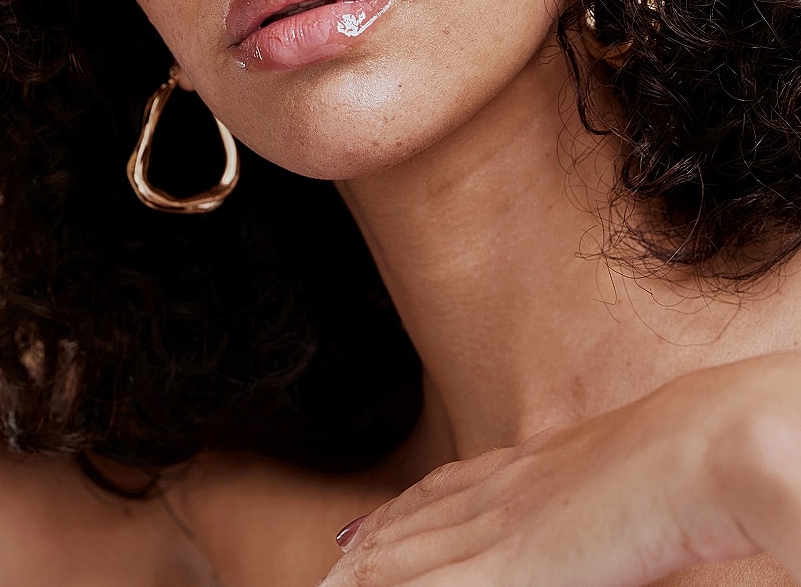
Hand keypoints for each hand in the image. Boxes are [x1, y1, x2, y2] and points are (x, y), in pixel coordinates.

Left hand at [320, 355, 800, 585]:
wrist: (693, 448)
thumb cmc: (681, 460)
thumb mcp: (617, 472)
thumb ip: (579, 496)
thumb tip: (579, 519)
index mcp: (525, 468)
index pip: (443, 490)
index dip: (398, 512)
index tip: (363, 528)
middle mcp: (497, 491)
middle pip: (411, 522)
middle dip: (368, 548)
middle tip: (331, 559)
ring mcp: (497, 527)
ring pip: (404, 555)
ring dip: (363, 572)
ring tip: (327, 581)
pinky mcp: (506, 566)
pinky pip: (428, 585)